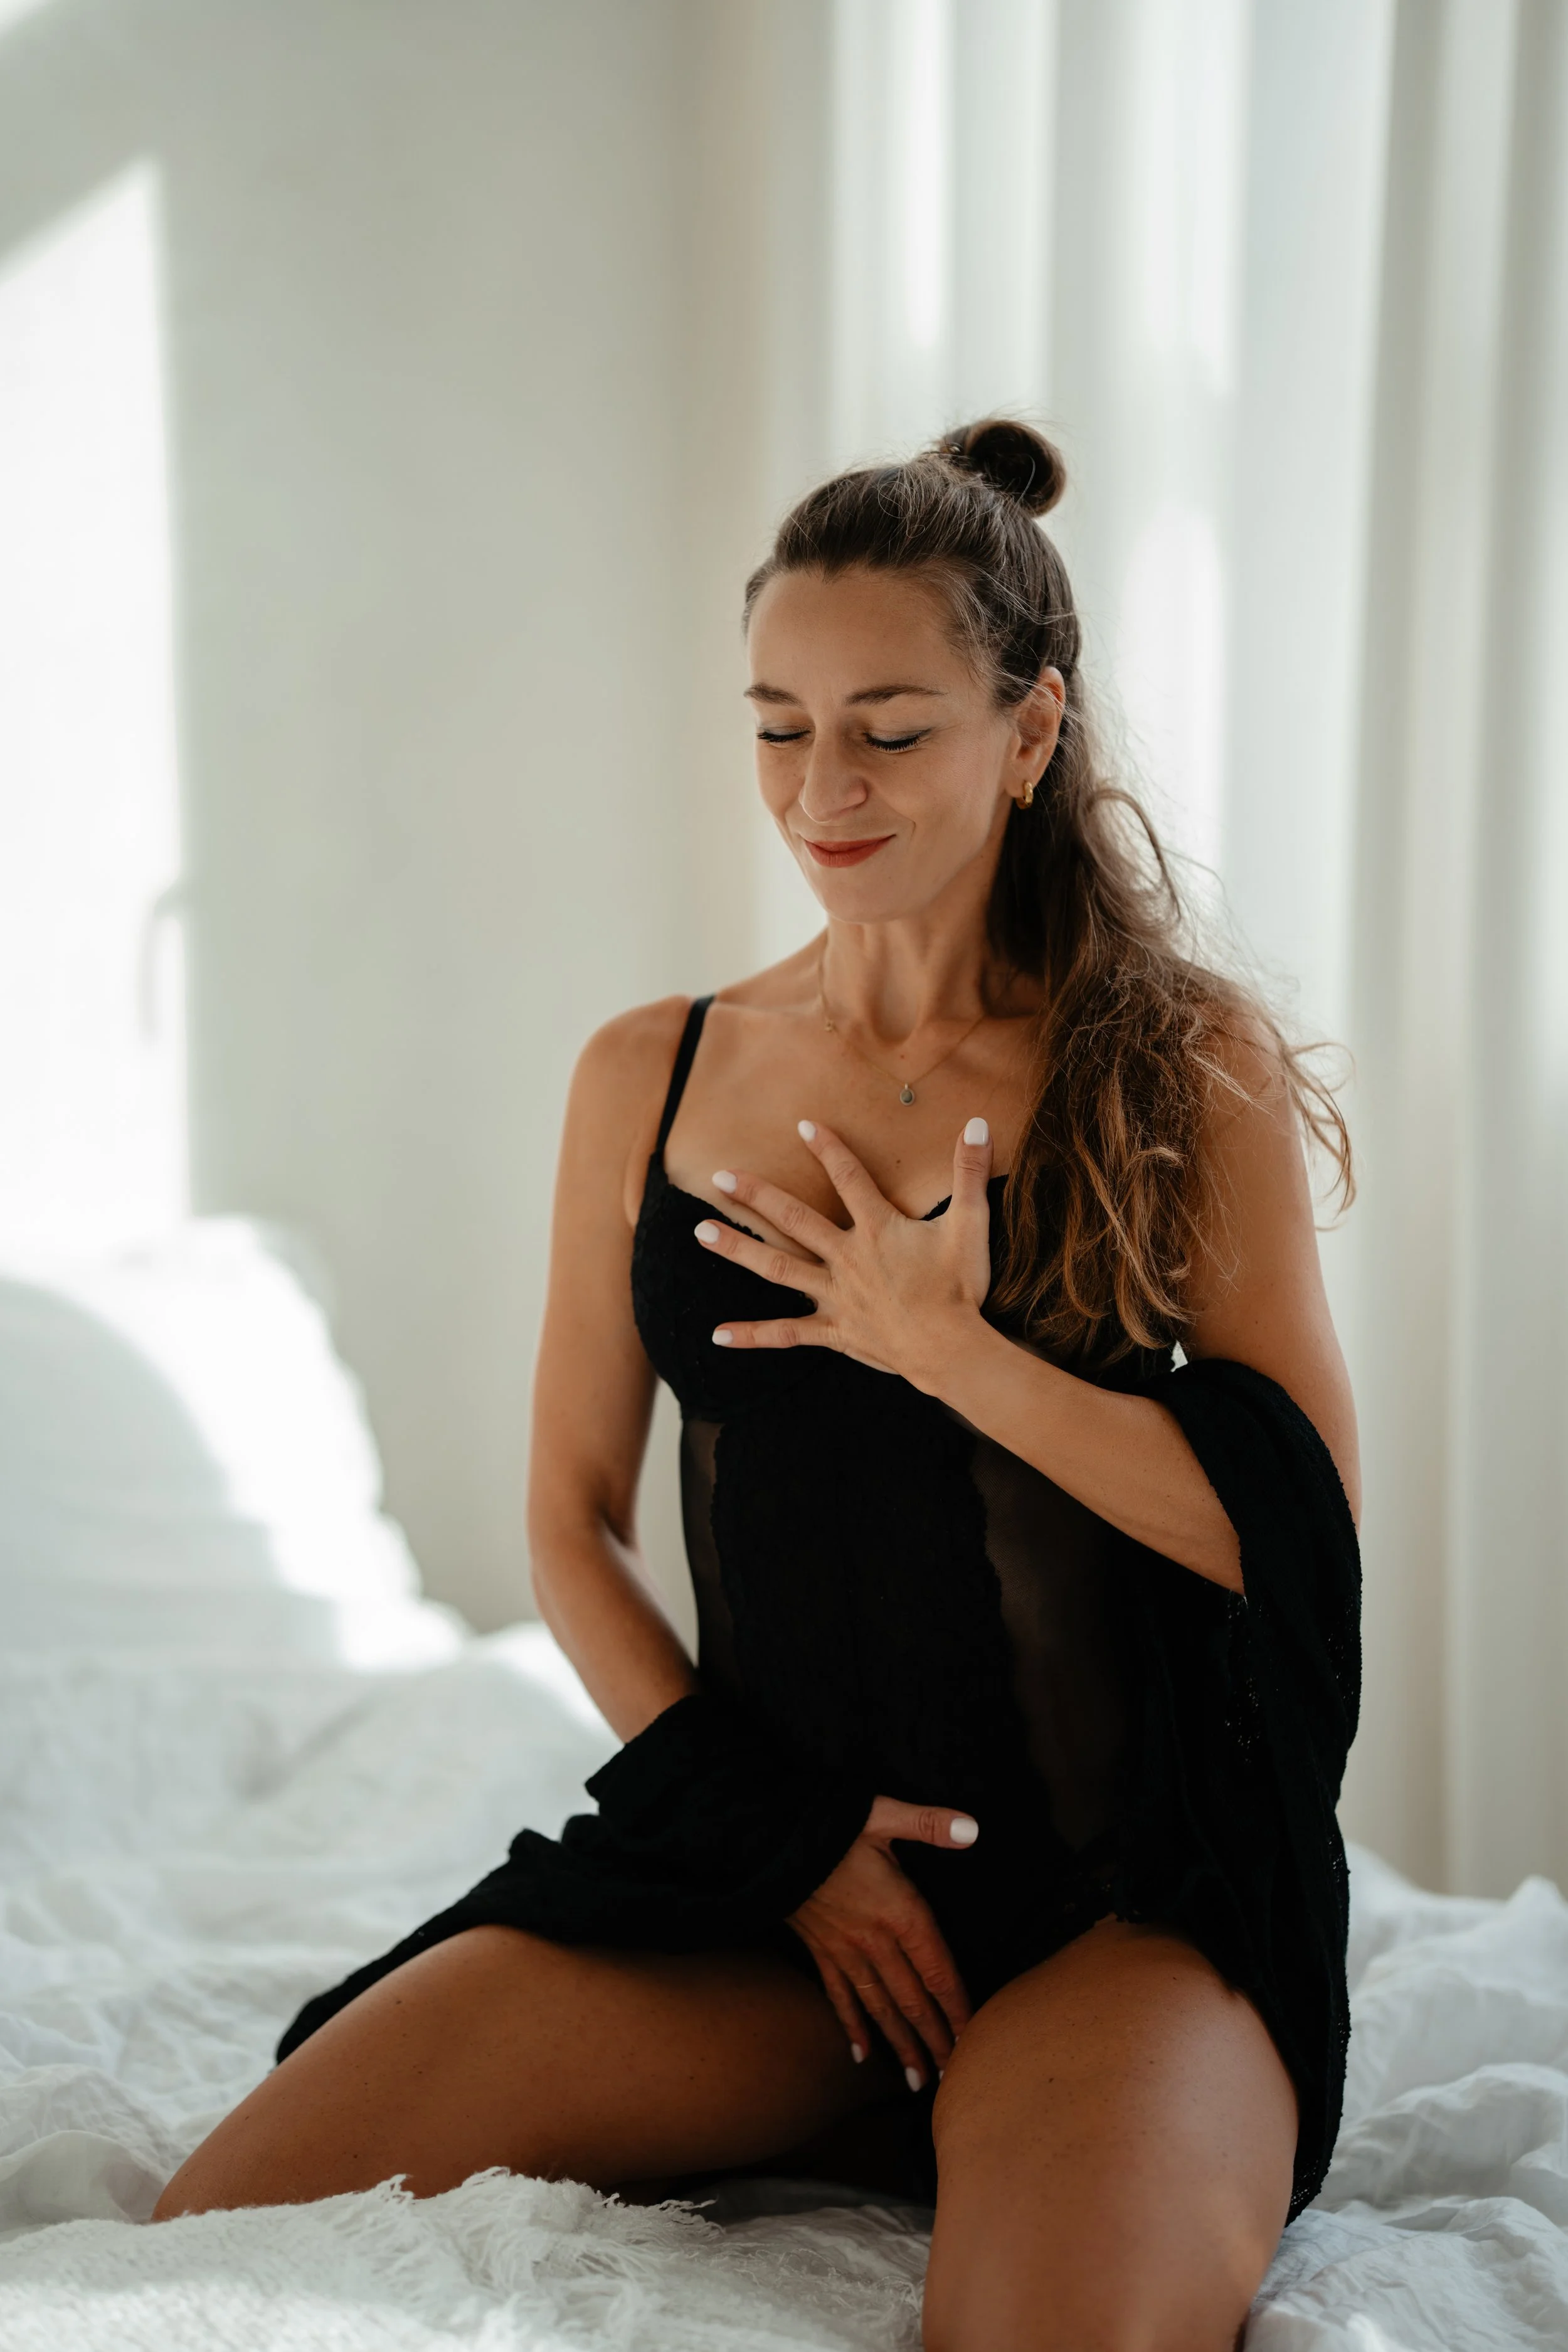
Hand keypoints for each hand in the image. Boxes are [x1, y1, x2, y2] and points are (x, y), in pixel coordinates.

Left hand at [694, 1116, 994, 1387]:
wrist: (952, 1349)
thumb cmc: (962, 1288)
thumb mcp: (972, 1224)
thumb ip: (971, 1172)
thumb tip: (980, 1123)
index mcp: (878, 1230)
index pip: (849, 1179)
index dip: (828, 1149)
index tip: (803, 1125)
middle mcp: (847, 1259)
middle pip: (795, 1220)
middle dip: (757, 1197)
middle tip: (719, 1177)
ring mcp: (836, 1296)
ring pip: (778, 1269)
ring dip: (738, 1250)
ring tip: (702, 1234)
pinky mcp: (835, 1332)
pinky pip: (787, 1334)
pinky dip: (753, 1335)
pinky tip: (717, 1334)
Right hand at [786, 1795, 978, 2088]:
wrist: (768, 1837)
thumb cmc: (829, 1823)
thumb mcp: (882, 1814)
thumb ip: (929, 1823)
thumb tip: (972, 1828)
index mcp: (900, 1911)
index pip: (938, 1971)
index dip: (958, 2008)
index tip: (974, 2040)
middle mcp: (875, 1941)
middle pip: (912, 2001)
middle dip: (934, 2042)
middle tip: (953, 2081)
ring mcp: (844, 1951)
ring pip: (878, 2008)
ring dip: (898, 2045)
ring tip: (917, 2081)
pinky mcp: (820, 1950)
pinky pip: (838, 1996)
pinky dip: (850, 2025)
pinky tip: (859, 2054)